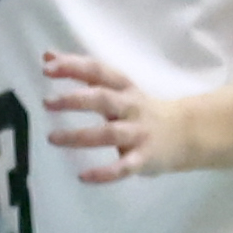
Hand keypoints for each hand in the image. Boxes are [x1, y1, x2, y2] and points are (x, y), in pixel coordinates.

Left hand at [38, 49, 191, 180]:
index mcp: (124, 87)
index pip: (98, 71)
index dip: (74, 66)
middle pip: (104, 99)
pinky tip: (83, 176)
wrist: (186, 134)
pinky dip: (105, 173)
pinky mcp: (144, 158)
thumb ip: (84, 73)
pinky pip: (124, 167)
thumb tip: (48, 55)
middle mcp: (131, 107)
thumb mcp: (115, 87)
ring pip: (109, 134)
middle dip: (75, 99)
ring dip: (80, 136)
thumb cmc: (138, 108)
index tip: (47, 65)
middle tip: (47, 102)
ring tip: (52, 138)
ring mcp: (139, 133)